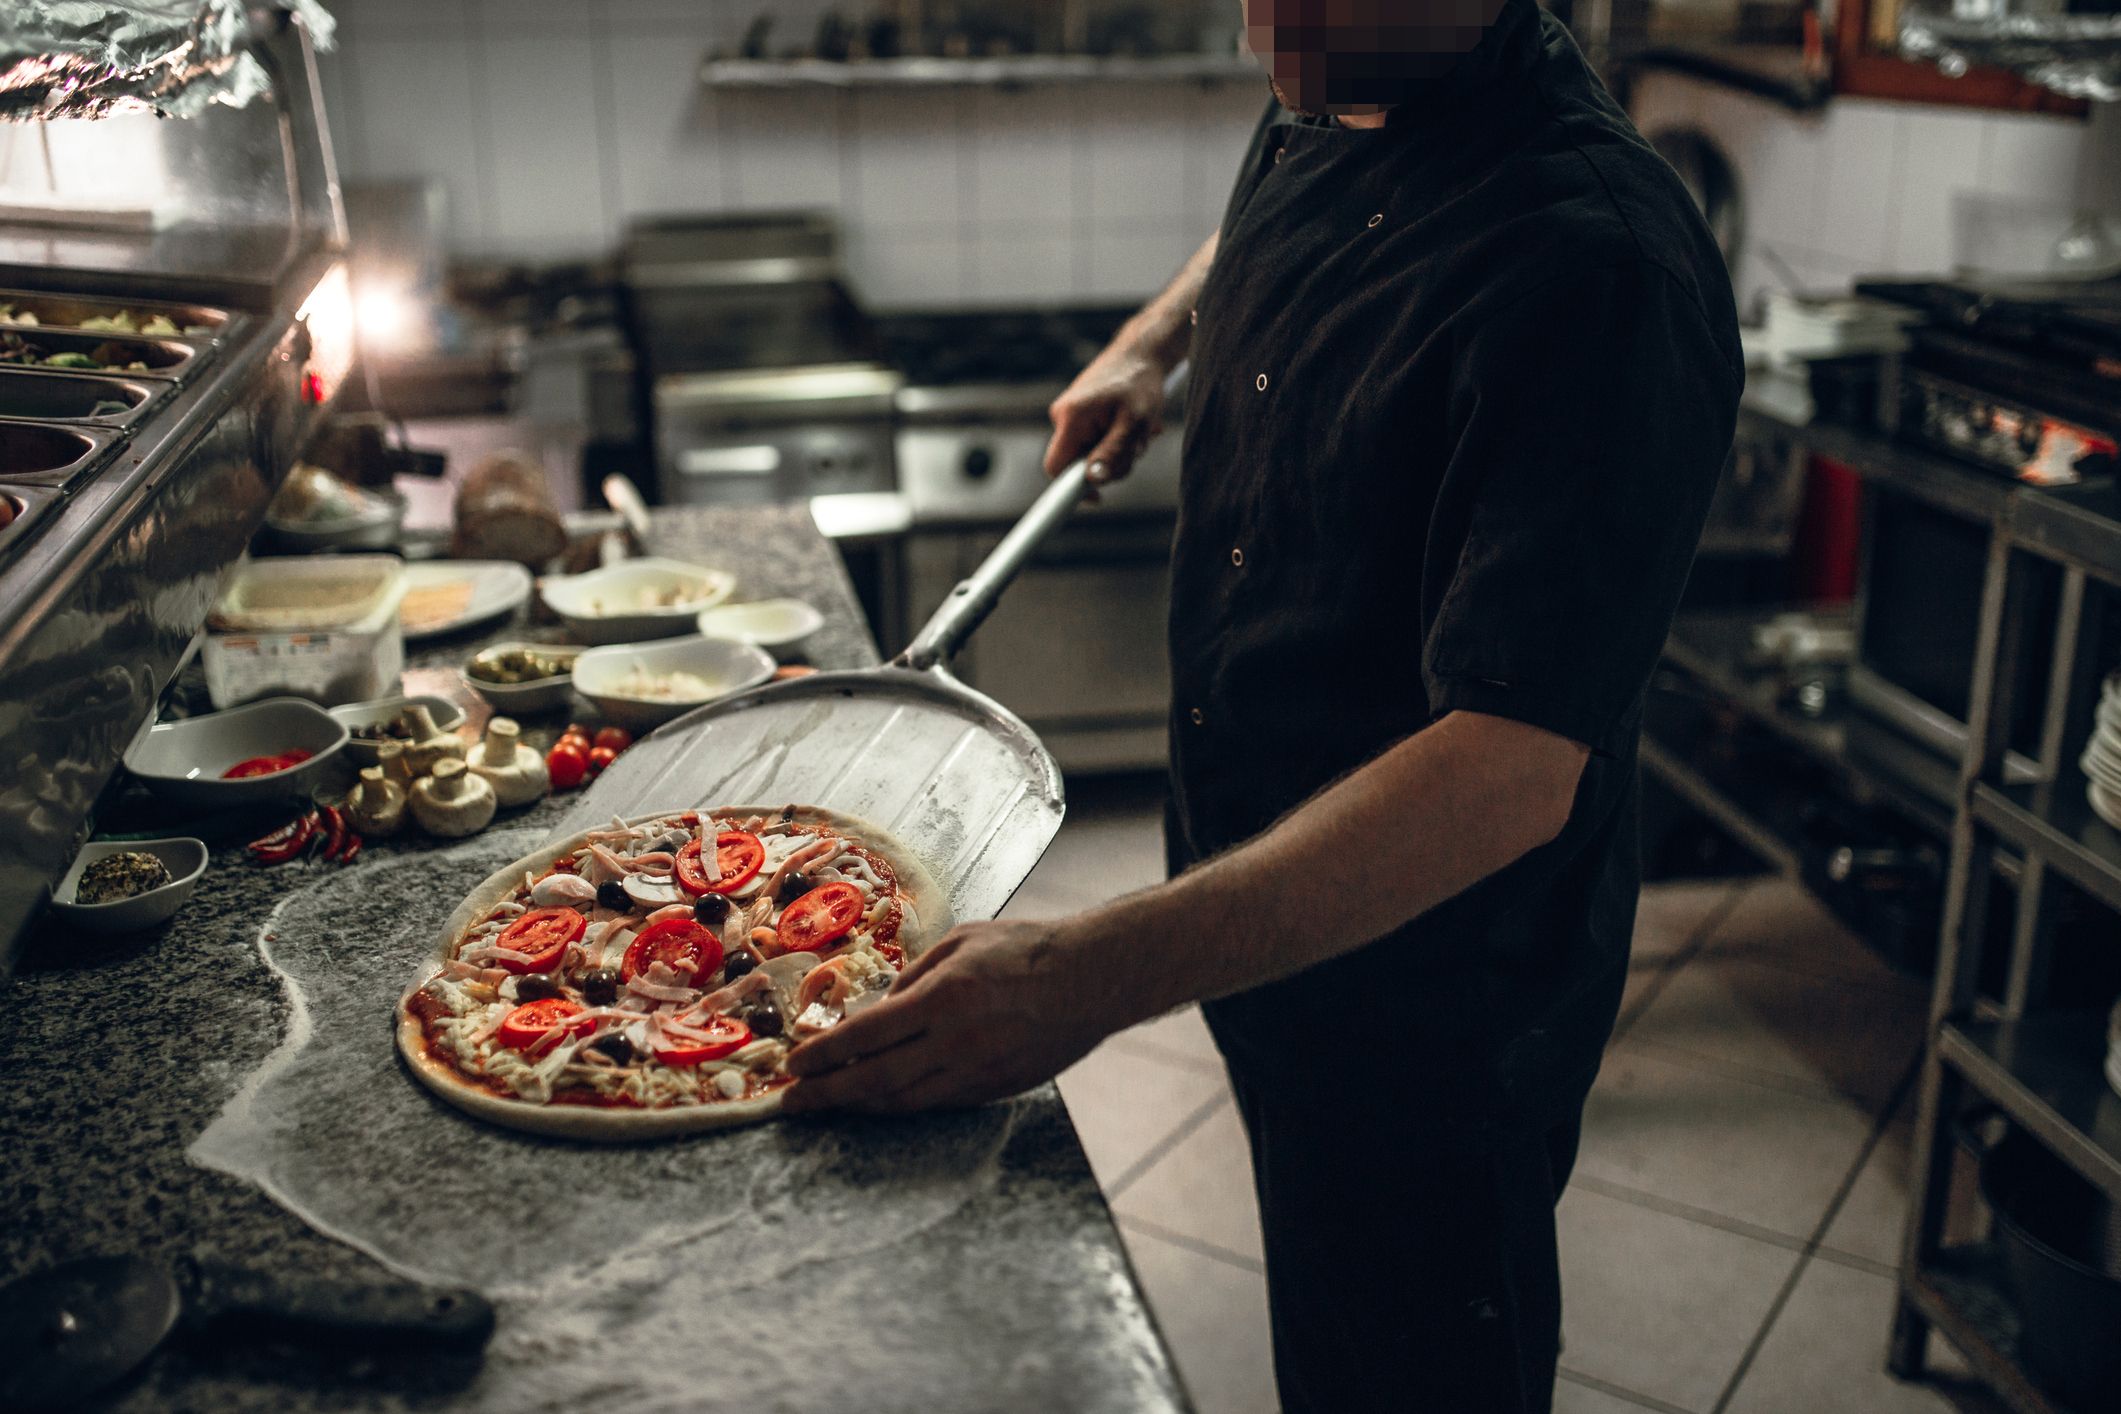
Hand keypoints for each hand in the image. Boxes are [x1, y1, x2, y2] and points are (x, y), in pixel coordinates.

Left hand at [780, 918, 1112, 1114]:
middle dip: (826, 1094)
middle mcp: (955, 1042)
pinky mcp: (995, 1089)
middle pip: (874, 1080)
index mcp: (943, 997)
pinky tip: (879, 1101)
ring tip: (829, 1104)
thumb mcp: (962, 941)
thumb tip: (879, 1009)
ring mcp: (977, 1072)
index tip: (793, 1065)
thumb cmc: (1027, 949)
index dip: (823, 1055)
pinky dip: (901, 1105)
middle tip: (790, 1102)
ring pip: (902, 1101)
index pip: (865, 1036)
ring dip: (858, 1105)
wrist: (1092, 979)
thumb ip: (915, 976)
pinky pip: (936, 1103)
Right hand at [1044, 342, 1168, 489]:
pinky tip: (1133, 424)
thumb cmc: (1140, 382)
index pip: (1055, 468)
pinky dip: (1118, 439)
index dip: (1071, 489)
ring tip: (1139, 429)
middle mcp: (1063, 416)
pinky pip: (1096, 441)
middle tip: (1137, 446)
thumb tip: (1094, 481)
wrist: (1142, 353)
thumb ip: (1113, 452)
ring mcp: (1071, 415)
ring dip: (1120, 450)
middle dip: (1111, 463)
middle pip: (1079, 463)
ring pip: (1091, 453)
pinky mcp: (1081, 415)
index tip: (1097, 499)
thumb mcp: (1134, 422)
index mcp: (1071, 417)